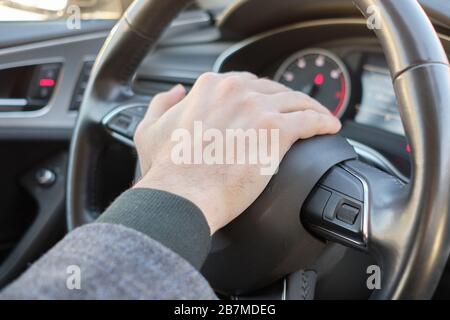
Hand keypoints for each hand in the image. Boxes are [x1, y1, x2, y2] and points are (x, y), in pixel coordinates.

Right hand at [133, 72, 340, 233]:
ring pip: (296, 101)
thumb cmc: (168, 169)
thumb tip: (177, 91)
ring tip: (320, 118)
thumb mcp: (151, 128)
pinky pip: (310, 119)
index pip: (246, 83)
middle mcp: (236, 90)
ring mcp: (258, 108)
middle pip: (274, 90)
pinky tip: (329, 127)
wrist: (182, 194)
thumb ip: (163, 103)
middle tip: (296, 114)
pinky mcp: (276, 130)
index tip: (269, 106)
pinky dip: (323, 121)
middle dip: (286, 102)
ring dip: (311, 108)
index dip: (261, 96)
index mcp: (210, 87)